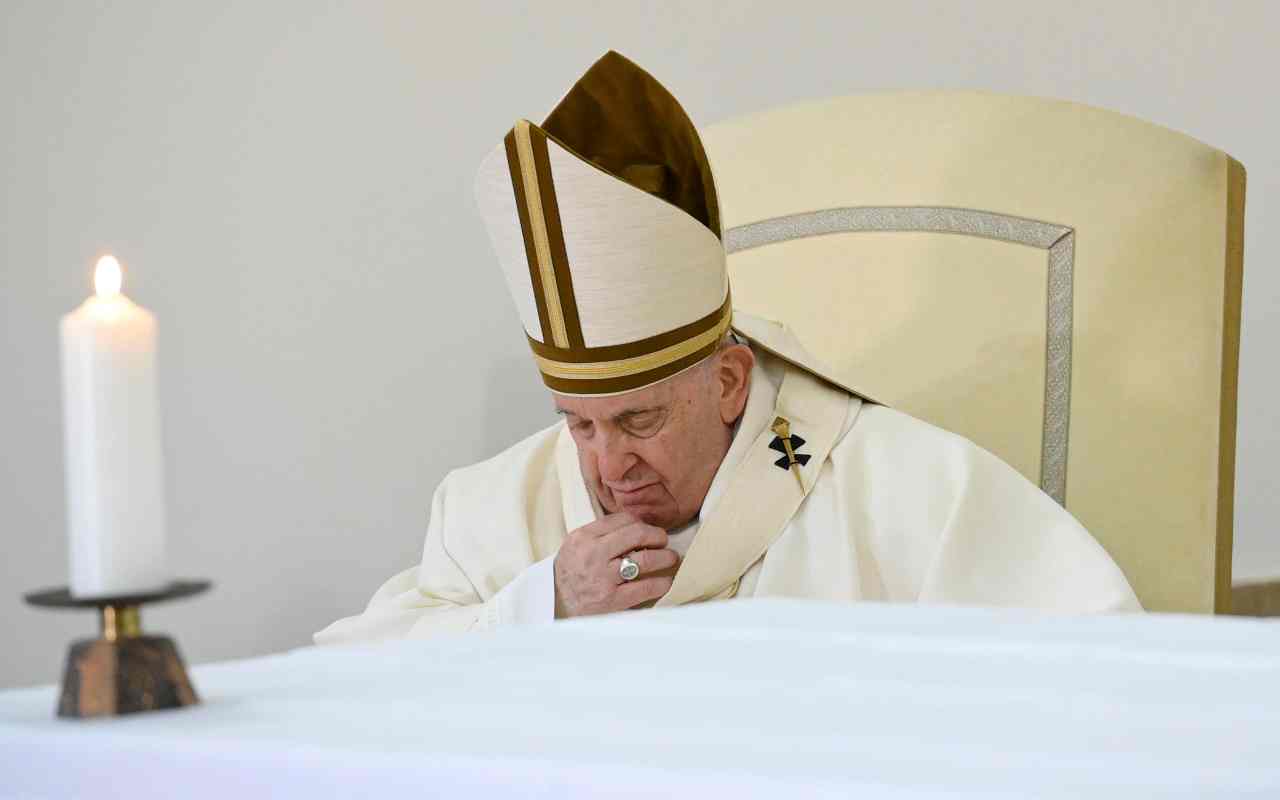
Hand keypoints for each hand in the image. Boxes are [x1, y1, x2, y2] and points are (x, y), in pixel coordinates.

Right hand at [553, 512, 677, 617]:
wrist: (555, 604)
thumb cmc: (569, 573)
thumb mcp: (575, 545)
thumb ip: (600, 534)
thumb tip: (636, 525)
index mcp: (584, 537)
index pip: (622, 519)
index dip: (641, 522)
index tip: (648, 529)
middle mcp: (593, 554)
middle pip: (637, 533)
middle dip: (657, 535)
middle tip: (663, 540)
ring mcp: (603, 577)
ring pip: (646, 559)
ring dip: (665, 557)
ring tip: (671, 558)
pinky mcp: (612, 599)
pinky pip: (645, 587)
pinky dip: (661, 583)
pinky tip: (666, 582)